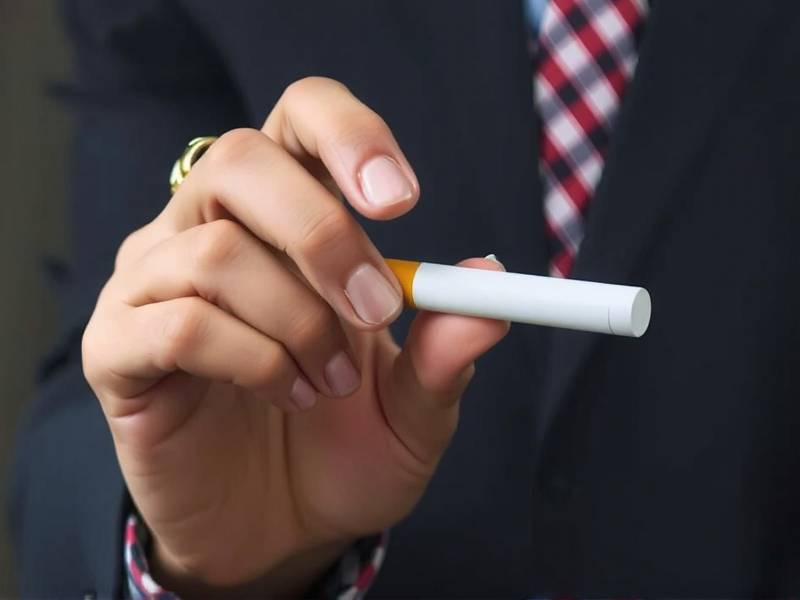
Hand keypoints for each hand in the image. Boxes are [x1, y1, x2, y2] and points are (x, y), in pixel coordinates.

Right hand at [82, 77, 508, 595]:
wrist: (276, 528)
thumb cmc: (340, 450)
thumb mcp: (412, 409)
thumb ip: (444, 351)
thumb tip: (488, 286)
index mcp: (284, 218)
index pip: (298, 118)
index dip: (347, 135)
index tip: (401, 201)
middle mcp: (207, 229)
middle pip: (242, 160)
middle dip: (322, 234)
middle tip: (374, 309)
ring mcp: (153, 284)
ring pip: (214, 252)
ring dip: (296, 320)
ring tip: (328, 380)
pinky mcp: (117, 348)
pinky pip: (178, 323)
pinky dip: (250, 360)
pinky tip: (283, 392)